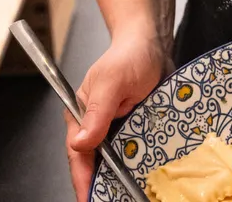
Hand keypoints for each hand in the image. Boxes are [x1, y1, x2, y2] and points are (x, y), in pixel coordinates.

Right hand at [66, 25, 172, 201]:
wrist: (152, 44)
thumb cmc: (129, 56)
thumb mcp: (113, 81)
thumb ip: (97, 111)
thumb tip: (79, 143)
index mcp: (81, 114)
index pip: (79, 154)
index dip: (83, 180)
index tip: (90, 199)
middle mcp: (96, 124)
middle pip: (95, 163)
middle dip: (103, 184)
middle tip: (115, 200)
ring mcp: (115, 128)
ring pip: (114, 161)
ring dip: (121, 178)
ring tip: (128, 194)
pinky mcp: (134, 129)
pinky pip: (134, 153)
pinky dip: (138, 166)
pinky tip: (146, 178)